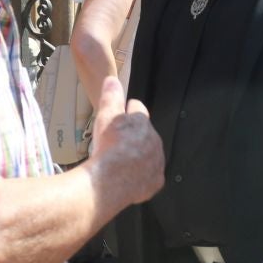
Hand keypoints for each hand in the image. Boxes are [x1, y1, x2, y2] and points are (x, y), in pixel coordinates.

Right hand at [88, 76, 163, 205]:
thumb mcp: (105, 116)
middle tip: (115, 143)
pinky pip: (149, 176)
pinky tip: (127, 178)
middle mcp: (155, 141)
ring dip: (137, 156)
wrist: (109, 181)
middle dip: (132, 136)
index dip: (126, 110)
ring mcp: (157, 163)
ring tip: (119, 162)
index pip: (137, 109)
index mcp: (143, 123)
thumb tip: (113, 80)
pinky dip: (140, 176)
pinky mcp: (155, 182)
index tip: (118, 115)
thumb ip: (111, 97)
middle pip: (144, 134)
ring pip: (148, 155)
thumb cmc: (108, 146)